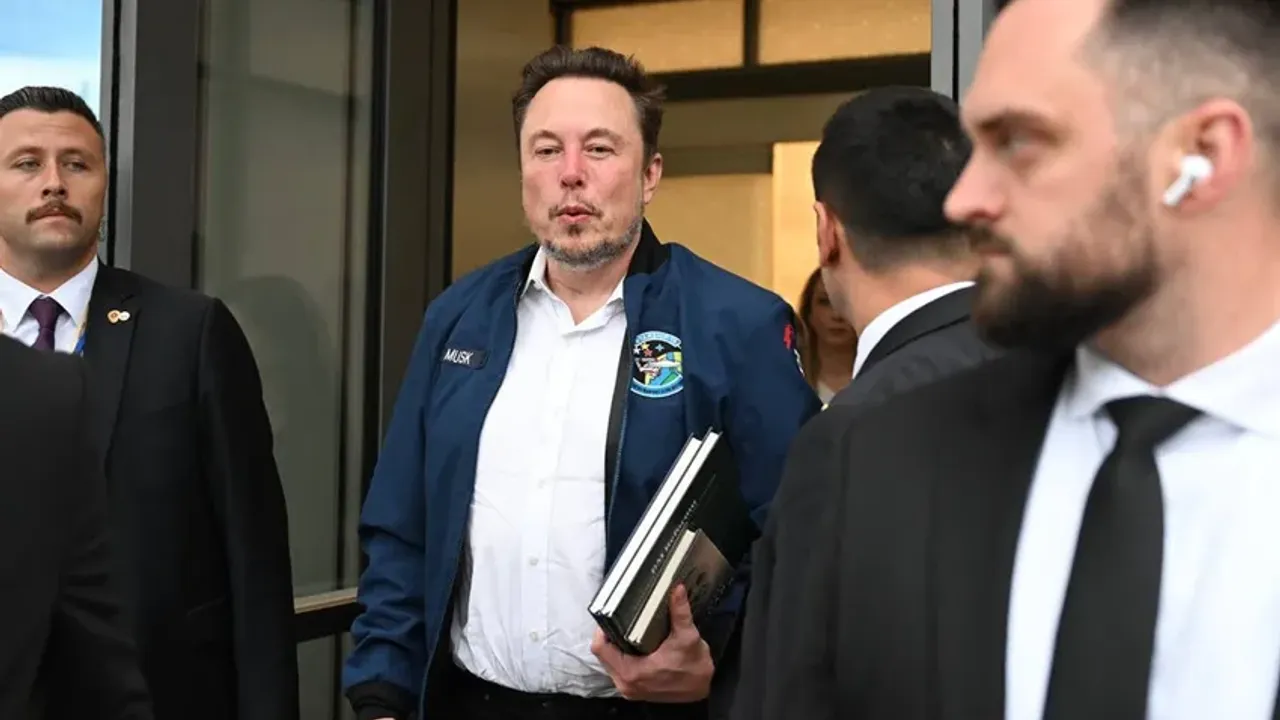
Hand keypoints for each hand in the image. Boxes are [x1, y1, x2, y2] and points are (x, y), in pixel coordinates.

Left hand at [591, 584, 714, 701]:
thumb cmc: (695, 670)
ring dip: (613, 645)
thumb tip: (677, 590)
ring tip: (624, 627)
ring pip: (608, 661)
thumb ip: (680, 613)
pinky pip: (617, 668)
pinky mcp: (634, 688)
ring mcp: (629, 688)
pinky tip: (631, 641)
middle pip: (602, 654)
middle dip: (608, 634)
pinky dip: (621, 655)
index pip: (601, 648)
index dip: (602, 628)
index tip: (611, 613)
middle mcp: (626, 683)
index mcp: (633, 672)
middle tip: (618, 616)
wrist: (703, 689)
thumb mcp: (688, 637)